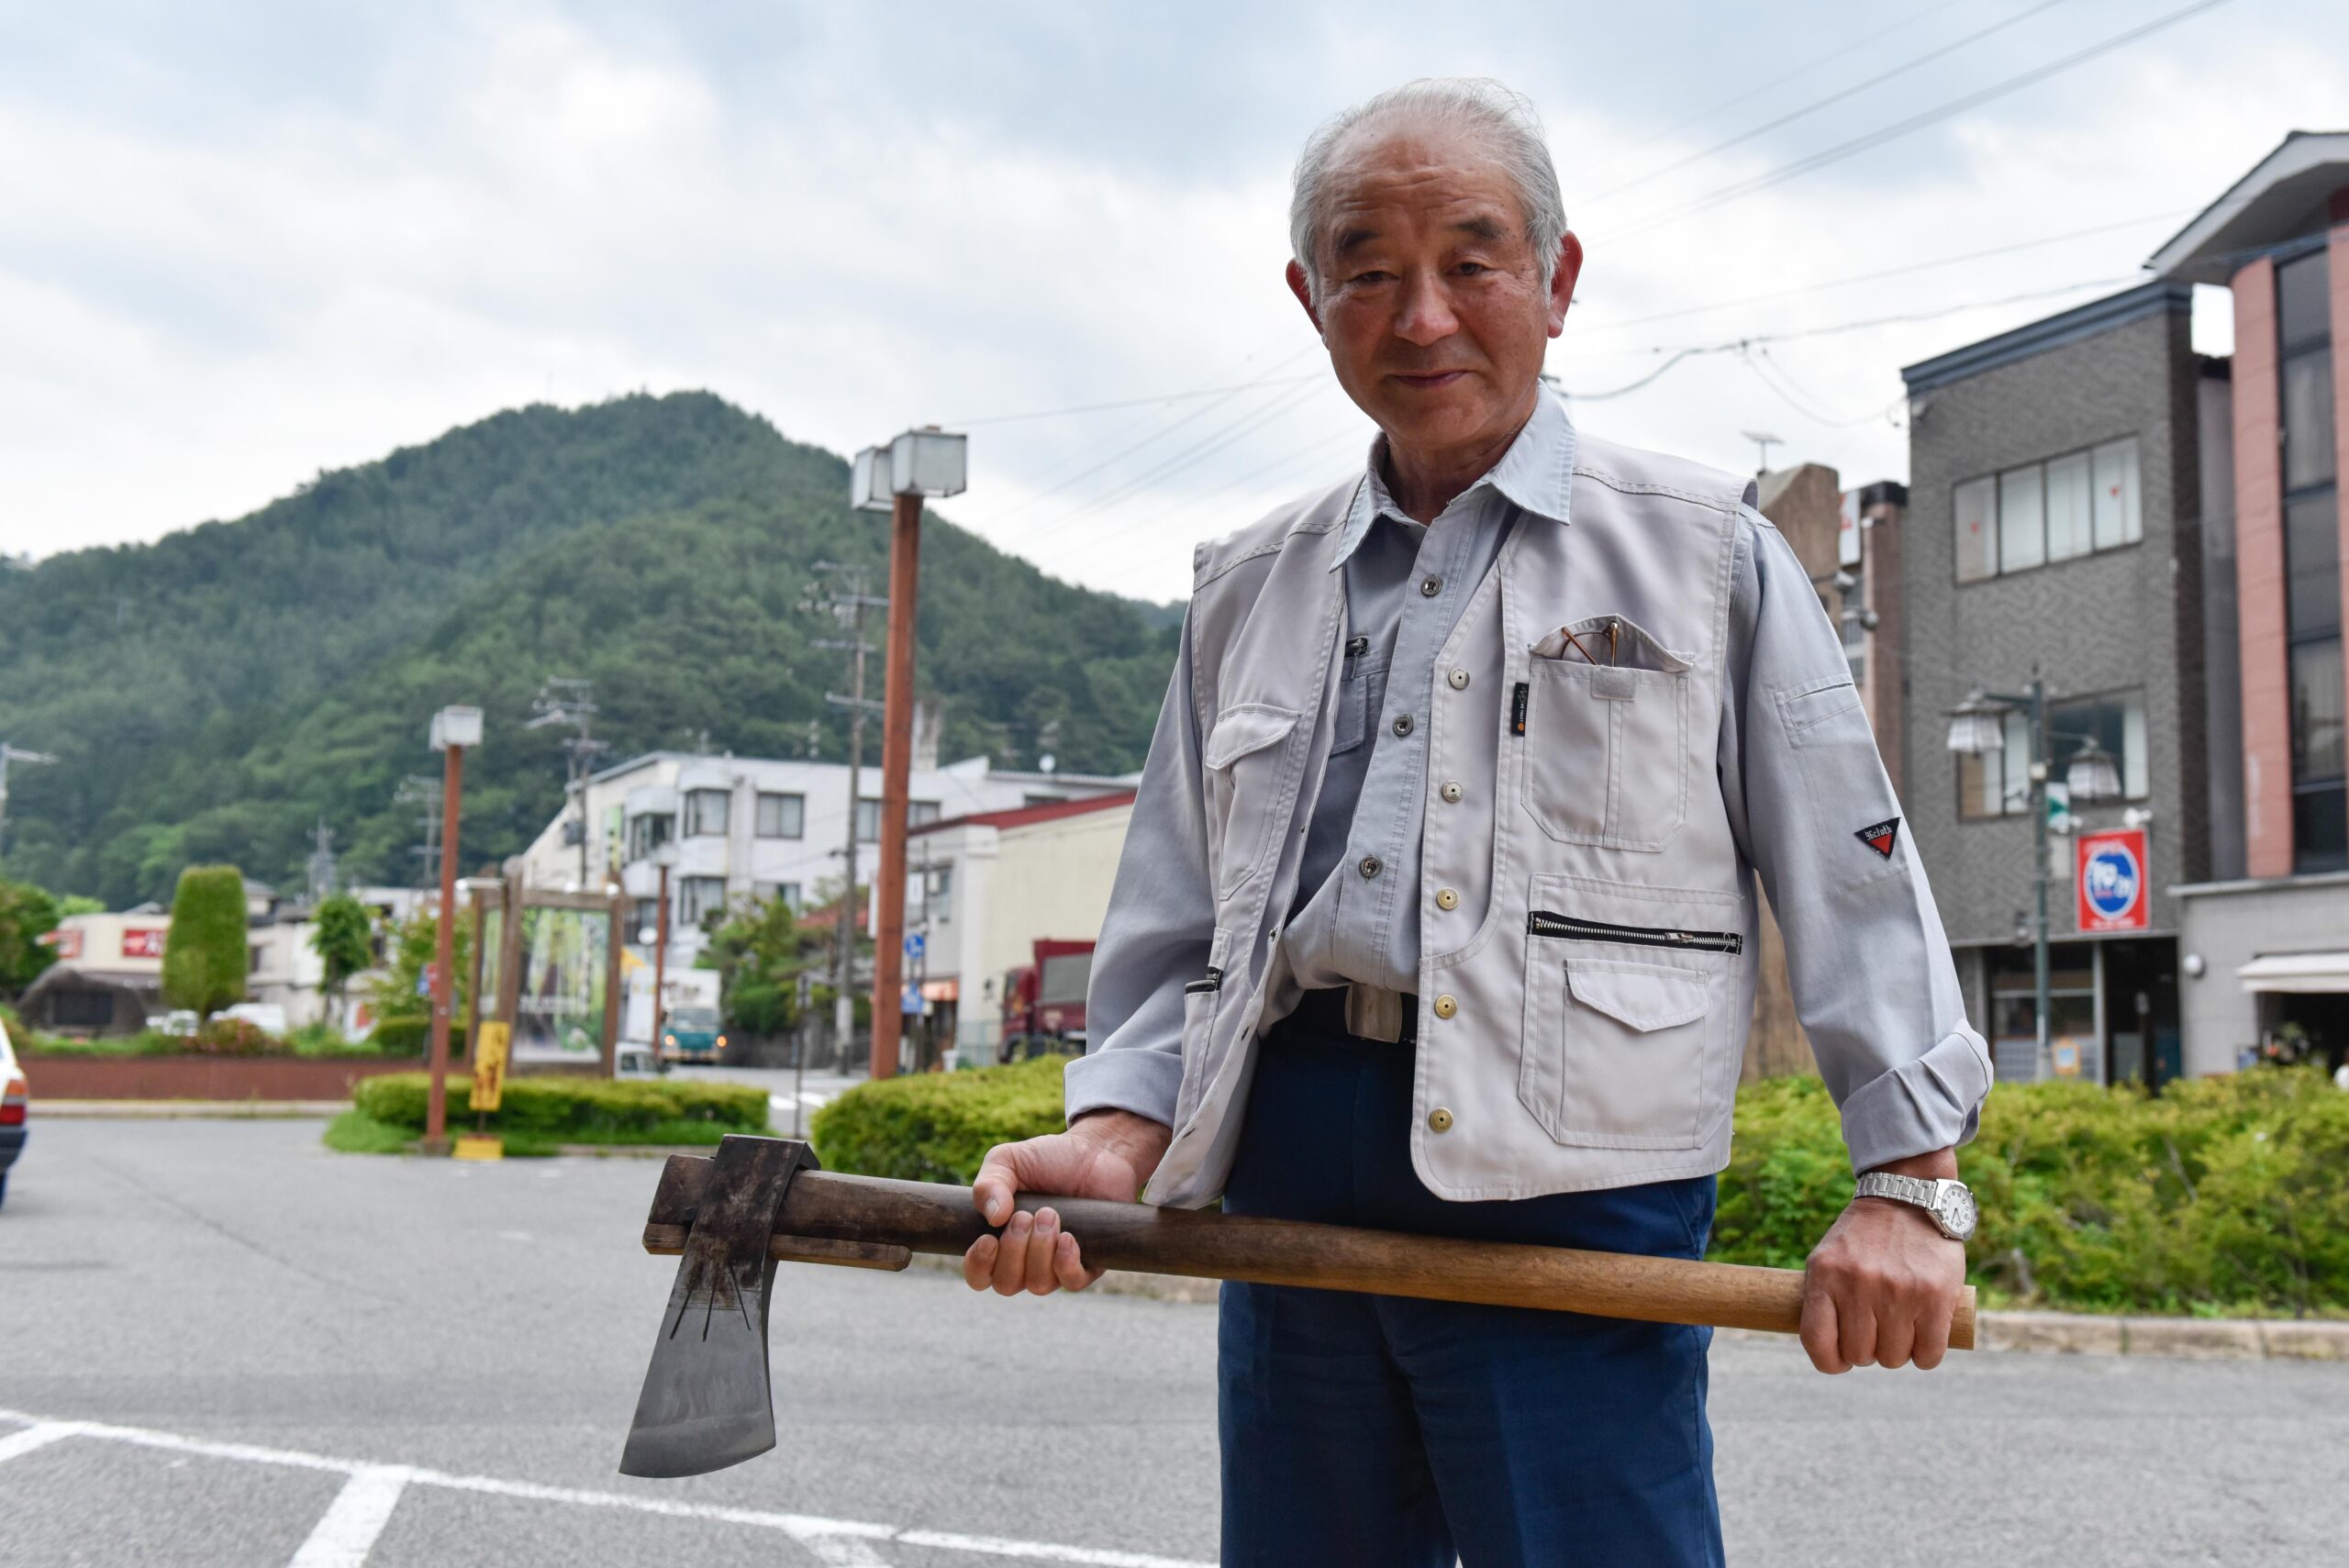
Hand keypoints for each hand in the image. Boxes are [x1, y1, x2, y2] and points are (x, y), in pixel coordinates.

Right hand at [962, 1109, 1172, 1297]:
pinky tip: (1067, 1237)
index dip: (978, 1265)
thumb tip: (993, 1218)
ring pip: (1038, 1285)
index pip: (978, 1276)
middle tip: (1026, 1215)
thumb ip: (988, 1183)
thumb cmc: (1049, 1159)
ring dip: (1040, 1249)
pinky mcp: (1089, 1263)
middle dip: (1013, 1250)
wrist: (1098, 1149)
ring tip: (1049, 1214)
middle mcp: (1026, 1261)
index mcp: (999, 1241)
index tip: (988, 1239)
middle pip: (1006, 1285)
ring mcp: (1057, 1265)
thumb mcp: (1007, 1161)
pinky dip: (1065, 1263)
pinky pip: (1072, 1283)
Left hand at [1799, 1152, 1966, 1372]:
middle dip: (1868, 1351)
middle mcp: (1859, 1285)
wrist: (1906, 1197)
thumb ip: (1822, 1300)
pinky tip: (1923, 1338)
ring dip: (1898, 1351)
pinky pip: (1928, 1354)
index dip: (1829, 1362)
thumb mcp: (1828, 1259)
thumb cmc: (1863, 1238)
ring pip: (1894, 1358)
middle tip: (1876, 1331)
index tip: (1840, 1360)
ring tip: (1900, 1327)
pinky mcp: (1935, 1297)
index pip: (1818, 1343)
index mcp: (1825, 1275)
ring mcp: (1898, 1291)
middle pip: (1860, 1355)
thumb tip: (1825, 1351)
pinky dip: (1925, 1355)